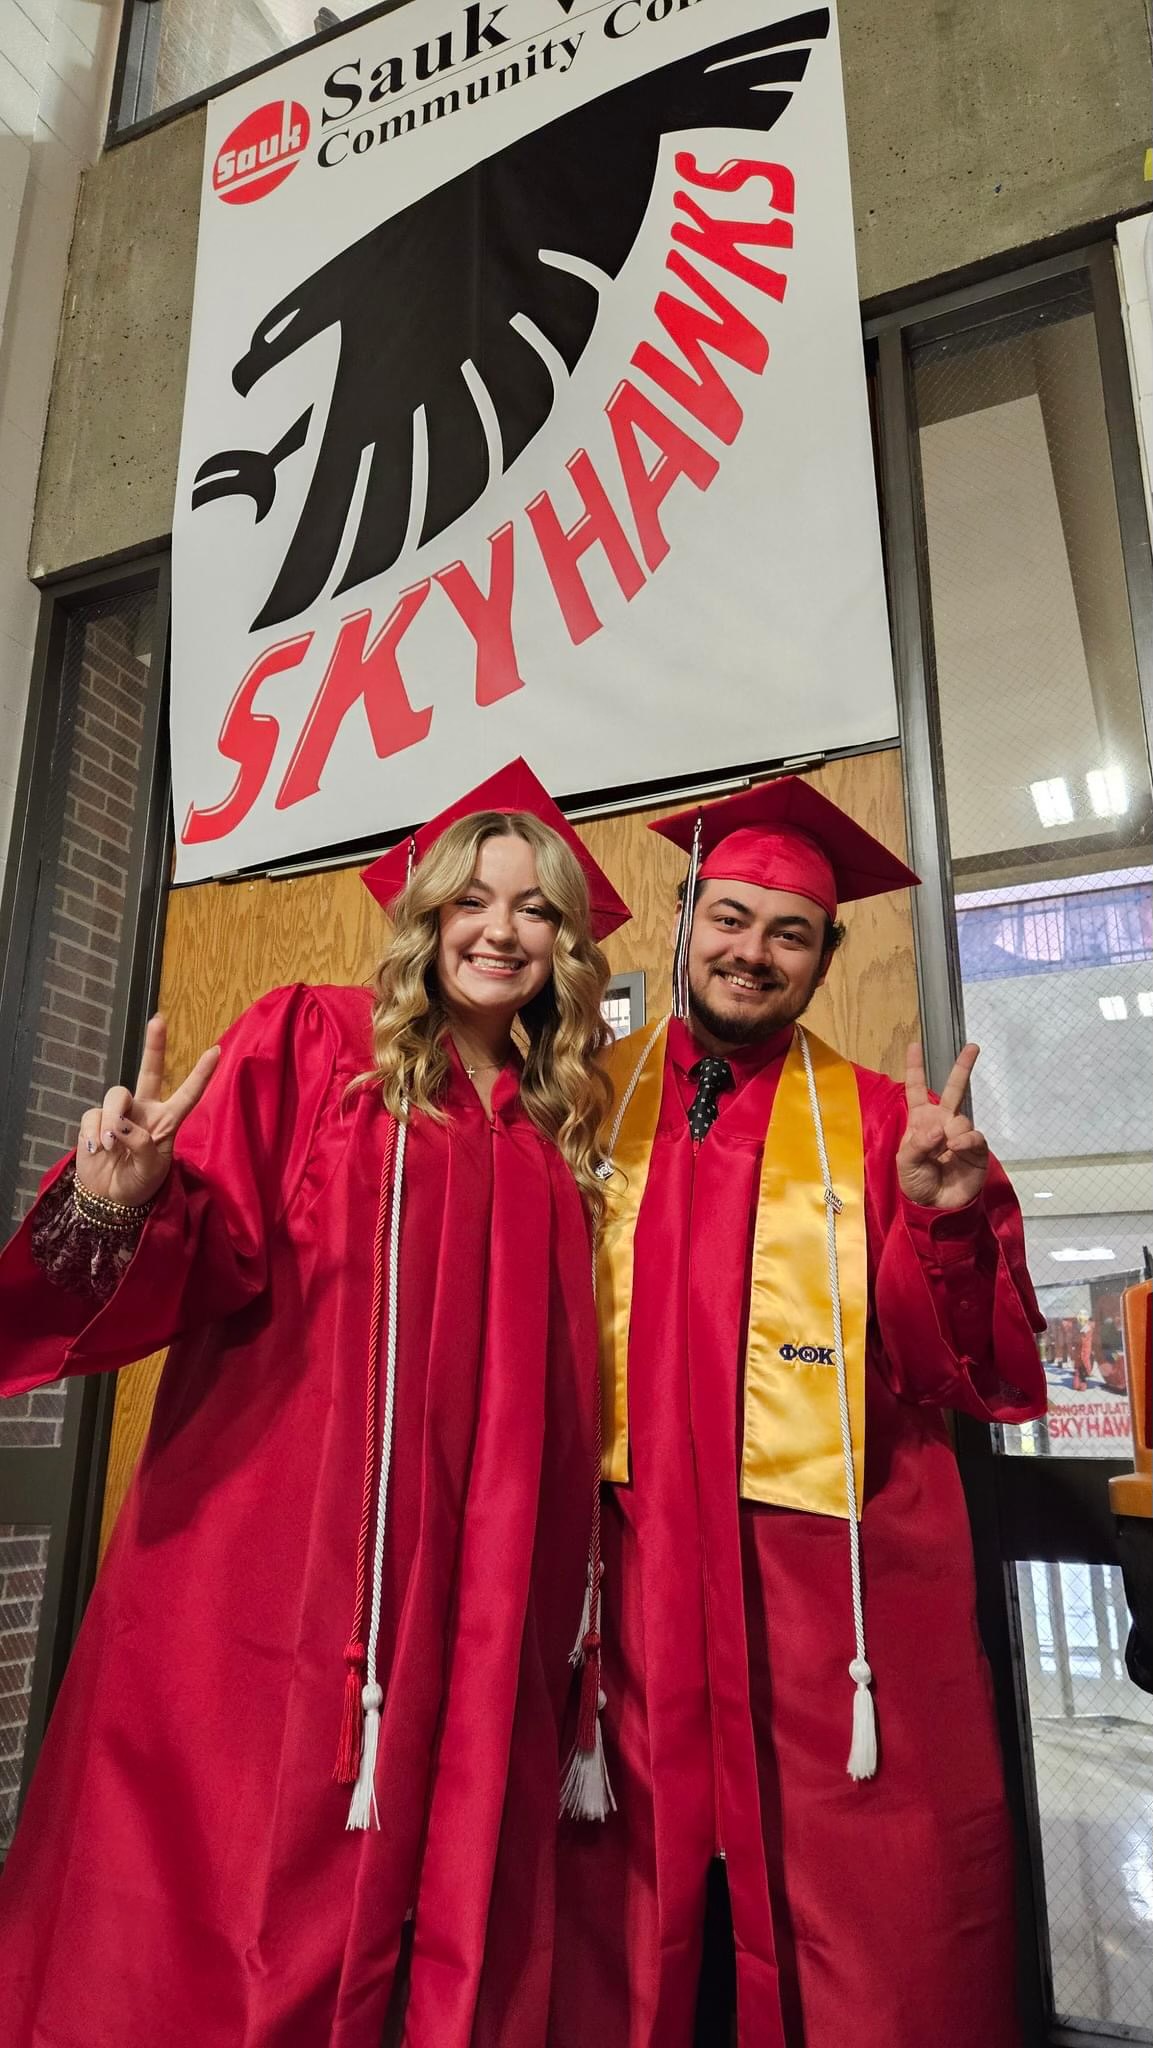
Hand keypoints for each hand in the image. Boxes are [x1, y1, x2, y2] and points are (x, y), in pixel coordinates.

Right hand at [75, 1015, 220, 1206]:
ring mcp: (119, 1114)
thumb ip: (144, 1147)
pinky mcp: (95, 1120)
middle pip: (150, 1072)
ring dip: (113, 1119)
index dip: (201, 1074)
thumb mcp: (151, 1171)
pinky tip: (96, 1149)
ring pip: (116, 1094)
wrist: (108, 1198)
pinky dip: (93, 1133)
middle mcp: (145, 1111)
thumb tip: (123, 1125)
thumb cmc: (138, 1184)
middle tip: (159, 1020)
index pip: (188, 1094)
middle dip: (155, 1046)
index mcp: (167, 1121)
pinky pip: (94, 1115)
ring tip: (111, 1146)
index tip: (217, 1050)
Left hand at [897, 1041, 988, 1210]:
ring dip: (951, 1131)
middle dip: (963, 1067)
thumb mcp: (905, 1163)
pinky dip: (965, 1140)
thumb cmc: (916, 1182)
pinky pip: (973, 1136)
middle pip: (953, 1089)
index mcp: (921, 1121)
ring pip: (961, 1117)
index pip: (917, 1090)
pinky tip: (956, 1148)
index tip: (914, 1046)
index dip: (915, 1068)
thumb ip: (917, 1144)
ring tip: (944, 1151)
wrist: (936, 1206)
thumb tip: (938, 1128)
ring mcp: (960, 1134)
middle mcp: (942, 1122)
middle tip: (974, 1047)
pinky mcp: (976, 1149)